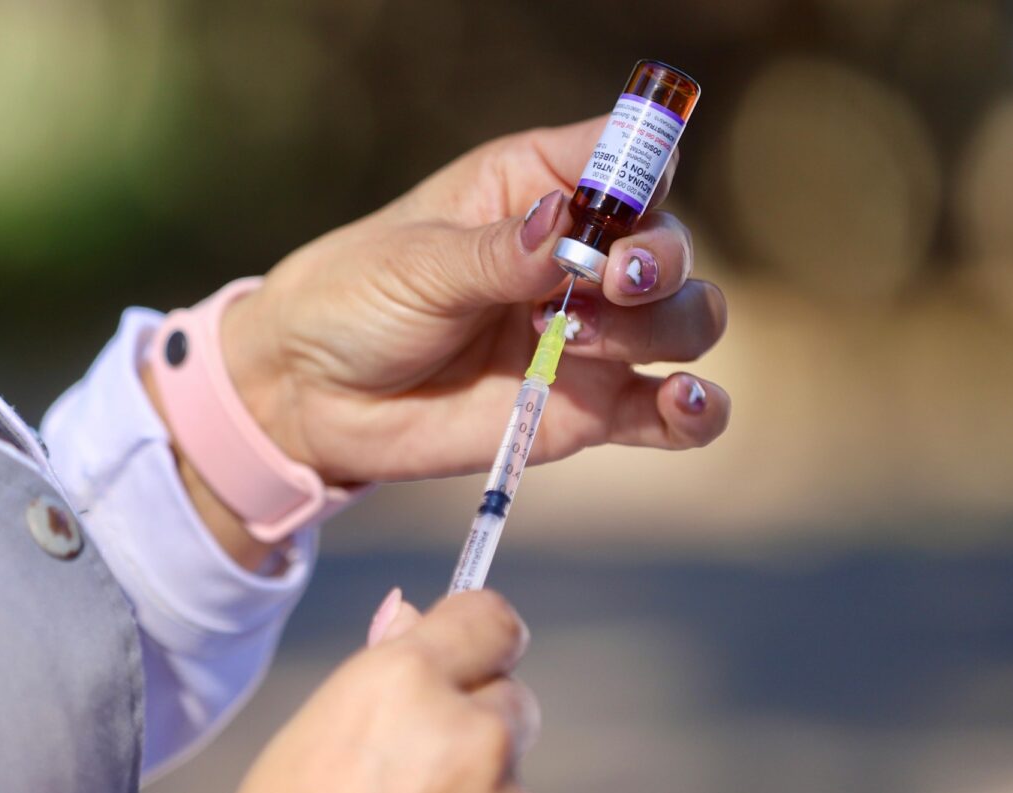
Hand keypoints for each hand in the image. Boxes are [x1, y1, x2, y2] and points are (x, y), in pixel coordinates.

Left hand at [222, 116, 728, 485]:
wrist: (316, 397)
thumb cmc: (354, 300)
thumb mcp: (413, 264)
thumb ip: (494, 253)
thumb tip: (563, 226)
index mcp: (535, 190)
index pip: (627, 160)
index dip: (645, 173)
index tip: (625, 203)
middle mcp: (578, 259)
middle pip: (668, 243)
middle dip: (657, 260)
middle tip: (609, 282)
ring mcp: (591, 337)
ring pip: (686, 319)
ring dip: (665, 327)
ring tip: (579, 343)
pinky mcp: (590, 408)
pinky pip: (669, 413)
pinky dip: (696, 410)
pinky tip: (684, 404)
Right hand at [236, 590, 537, 792]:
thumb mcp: (319, 731)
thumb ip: (382, 667)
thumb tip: (409, 610)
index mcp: (404, 679)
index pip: (492, 619)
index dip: (480, 636)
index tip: (474, 653)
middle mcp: (465, 728)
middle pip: (512, 698)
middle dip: (480, 722)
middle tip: (420, 765)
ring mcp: (497, 792)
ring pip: (511, 770)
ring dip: (482, 785)